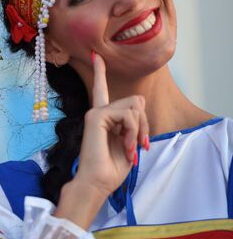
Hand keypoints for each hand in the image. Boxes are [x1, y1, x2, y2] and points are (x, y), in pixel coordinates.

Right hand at [76, 52, 148, 197]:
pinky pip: (128, 115)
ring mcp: (96, 112)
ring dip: (139, 131)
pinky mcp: (96, 116)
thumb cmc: (111, 169)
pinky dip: (133, 132)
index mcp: (103, 117)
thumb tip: (138, 102)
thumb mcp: (129, 142)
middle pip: (136, 101)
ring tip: (129, 149)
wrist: (97, 183)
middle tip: (138, 145)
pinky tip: (125, 146)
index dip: (99, 72)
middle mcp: (98, 111)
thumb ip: (133, 122)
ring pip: (135, 106)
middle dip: (145, 124)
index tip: (95, 55)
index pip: (101, 90)